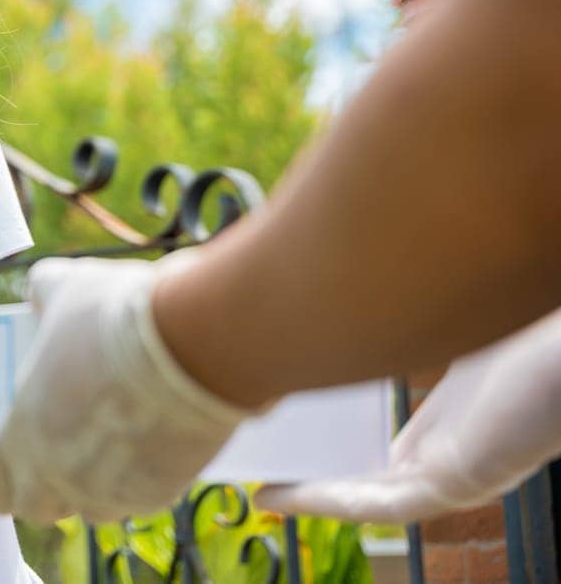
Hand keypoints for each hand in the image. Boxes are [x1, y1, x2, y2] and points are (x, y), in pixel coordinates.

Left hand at [0, 252, 262, 522]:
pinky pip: (138, 499)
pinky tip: (147, 452)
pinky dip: (138, 482)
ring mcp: (109, 490)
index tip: (10, 482)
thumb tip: (38, 296)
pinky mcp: (157, 494)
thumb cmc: (114, 318)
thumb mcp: (66, 288)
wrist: (191, 348)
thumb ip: (43, 294)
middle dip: (47, 494)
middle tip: (60, 467)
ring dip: (93, 491)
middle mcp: (58, 474)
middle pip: (41, 506)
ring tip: (107, 457)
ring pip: (93, 509)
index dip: (5, 480)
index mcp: (23, 432)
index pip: (1, 478)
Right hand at [256, 306, 560, 522]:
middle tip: (259, 461)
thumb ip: (400, 318)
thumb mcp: (445, 321)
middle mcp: (454, 450)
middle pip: (372, 473)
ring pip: (369, 498)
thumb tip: (345, 274)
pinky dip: (326, 503)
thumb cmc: (520, 326)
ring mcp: (457, 471)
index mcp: (455, 419)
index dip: (336, 445)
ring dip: (311, 498)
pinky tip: (282, 496)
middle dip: (316, 474)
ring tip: (260, 492)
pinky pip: (382, 506)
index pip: (384, 445)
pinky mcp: (458, 482)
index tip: (286, 425)